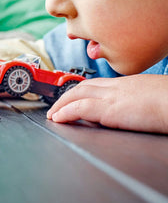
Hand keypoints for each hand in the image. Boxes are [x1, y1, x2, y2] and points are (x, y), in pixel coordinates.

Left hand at [47, 75, 167, 132]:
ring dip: (61, 105)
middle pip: (82, 87)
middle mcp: (114, 87)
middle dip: (66, 97)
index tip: (70, 98)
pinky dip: (66, 112)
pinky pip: (80, 108)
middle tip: (56, 107)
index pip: (95, 84)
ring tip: (52, 115)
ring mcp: (110, 97)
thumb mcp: (150, 96)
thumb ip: (135, 100)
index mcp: (125, 84)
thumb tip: (132, 109)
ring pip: (76, 95)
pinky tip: (58, 119)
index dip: (80, 90)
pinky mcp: (110, 109)